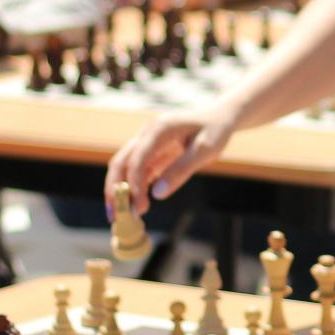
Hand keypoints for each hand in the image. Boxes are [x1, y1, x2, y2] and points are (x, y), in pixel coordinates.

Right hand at [106, 100, 241, 210]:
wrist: (219, 116)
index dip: (133, 185)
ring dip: (121, 191)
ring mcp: (147, 143)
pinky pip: (137, 172)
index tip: (139, 208)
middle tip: (117, 217)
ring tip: (125, 217)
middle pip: (121, 162)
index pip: (137, 159)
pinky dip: (133, 189)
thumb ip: (181, 170)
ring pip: (124, 168)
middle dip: (115, 190)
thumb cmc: (215, 130)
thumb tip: (157, 194)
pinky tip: (136, 206)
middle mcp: (147, 134)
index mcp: (159, 129)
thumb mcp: (205, 150)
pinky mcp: (152, 152)